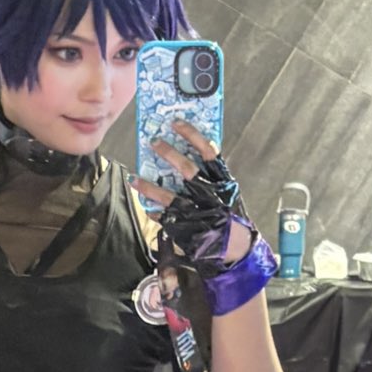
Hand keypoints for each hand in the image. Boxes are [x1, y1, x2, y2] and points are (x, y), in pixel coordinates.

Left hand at [131, 120, 252, 271]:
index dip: (192, 135)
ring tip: (134, 177)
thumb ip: (212, 176)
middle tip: (153, 141)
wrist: (237, 248)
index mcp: (222, 181)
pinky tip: (144, 204)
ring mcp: (197, 211)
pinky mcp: (186, 228)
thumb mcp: (228, 192)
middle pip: (187, 168)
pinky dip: (153, 210)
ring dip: (149, 186)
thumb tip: (190, 154)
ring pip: (169, 196)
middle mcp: (210, 194)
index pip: (209, 152)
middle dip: (168, 153)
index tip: (176, 123)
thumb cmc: (231, 216)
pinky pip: (164, 217)